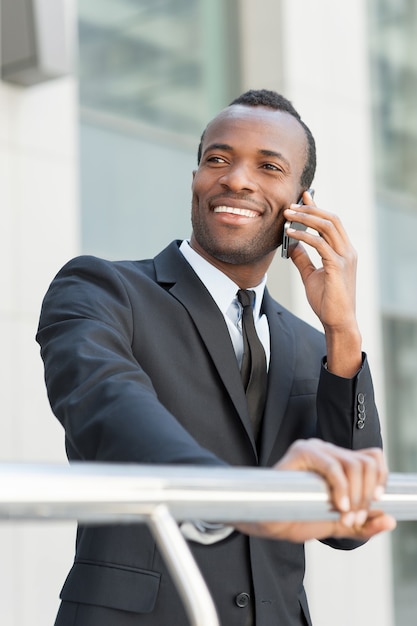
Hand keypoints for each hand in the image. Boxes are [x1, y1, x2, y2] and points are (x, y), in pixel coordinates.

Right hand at [235, 439, 395, 542]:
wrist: (269, 522)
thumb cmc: (298, 517)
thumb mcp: (338, 524)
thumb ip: (363, 524)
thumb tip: (389, 519)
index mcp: (339, 461)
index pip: (373, 458)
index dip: (380, 481)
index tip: (374, 505)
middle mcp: (329, 449)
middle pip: (367, 463)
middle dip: (366, 496)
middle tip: (354, 518)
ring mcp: (315, 448)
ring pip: (354, 464)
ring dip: (355, 495)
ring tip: (344, 515)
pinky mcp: (302, 451)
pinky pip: (333, 466)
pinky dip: (341, 488)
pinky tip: (338, 505)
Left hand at [283, 192, 361, 375]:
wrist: (337, 321)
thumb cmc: (327, 300)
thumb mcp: (311, 275)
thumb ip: (303, 259)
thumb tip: (292, 245)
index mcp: (344, 251)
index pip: (331, 222)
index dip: (317, 207)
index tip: (303, 196)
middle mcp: (348, 250)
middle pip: (331, 219)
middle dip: (310, 209)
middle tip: (289, 205)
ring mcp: (345, 258)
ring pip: (327, 226)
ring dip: (305, 218)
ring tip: (287, 214)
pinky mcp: (337, 267)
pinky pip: (320, 244)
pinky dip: (304, 235)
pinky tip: (290, 233)